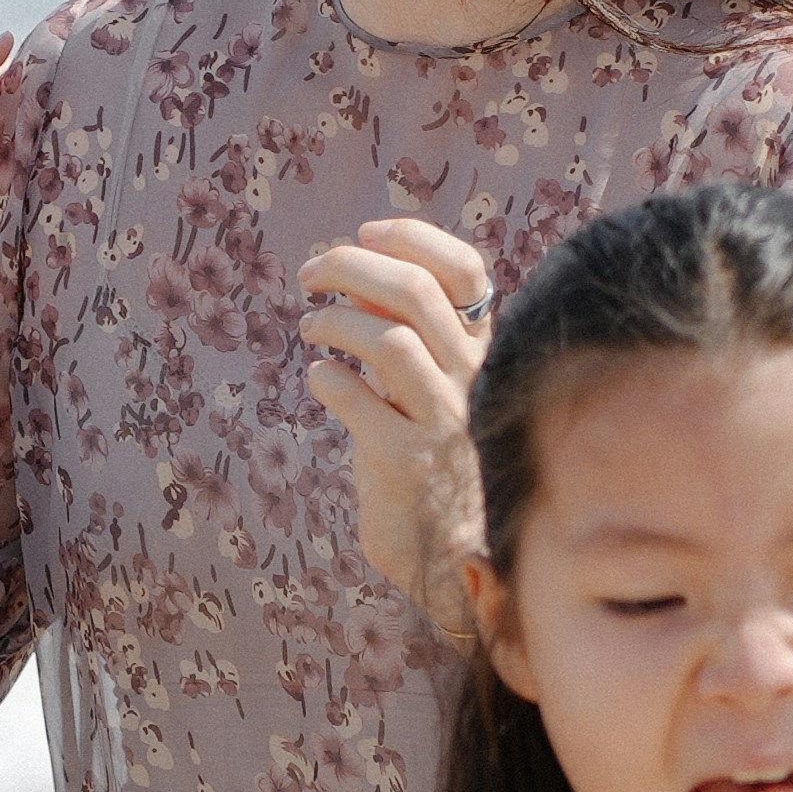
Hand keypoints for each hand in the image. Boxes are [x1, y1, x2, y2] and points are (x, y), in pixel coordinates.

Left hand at [296, 216, 493, 637]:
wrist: (454, 558)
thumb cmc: (433, 460)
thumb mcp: (436, 388)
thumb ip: (414, 334)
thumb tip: (359, 271)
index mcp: (482, 353)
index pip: (466, 272)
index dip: (414, 239)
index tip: (367, 232)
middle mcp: (472, 380)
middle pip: (415, 293)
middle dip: (351, 268)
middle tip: (310, 276)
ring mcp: (443, 422)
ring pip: (389, 341)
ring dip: (335, 323)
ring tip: (310, 329)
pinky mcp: (408, 463)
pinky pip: (358, 399)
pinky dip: (327, 380)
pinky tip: (320, 383)